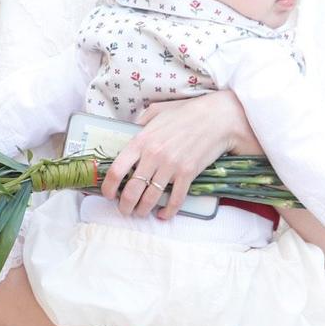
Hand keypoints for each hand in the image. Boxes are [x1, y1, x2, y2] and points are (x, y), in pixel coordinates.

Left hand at [100, 91, 255, 218]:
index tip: (107, 194)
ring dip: (142, 210)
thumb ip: (140, 122)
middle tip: (124, 209)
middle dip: (124, 205)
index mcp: (141, 140)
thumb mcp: (157, 110)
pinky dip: (168, 211)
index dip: (108, 187)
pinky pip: (175, 199)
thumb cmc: (186, 112)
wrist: (217, 118)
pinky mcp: (188, 174)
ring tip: (140, 213)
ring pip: (150, 198)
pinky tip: (163, 215)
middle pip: (131, 190)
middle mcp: (153, 156)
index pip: (117, 170)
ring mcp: (171, 167)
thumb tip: (129, 132)